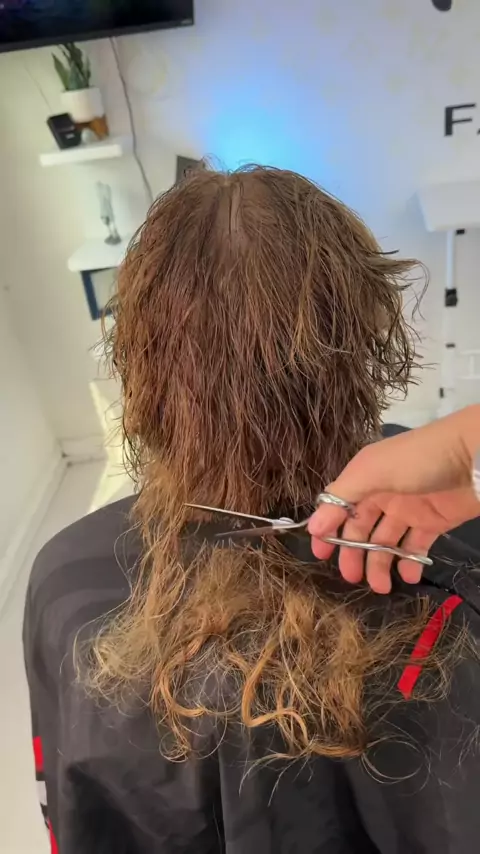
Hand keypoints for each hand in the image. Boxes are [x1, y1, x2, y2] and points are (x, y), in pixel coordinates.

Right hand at [308, 406, 479, 593]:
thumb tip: (312, 526)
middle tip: (351, 578)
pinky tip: (406, 576)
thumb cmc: (418, 459)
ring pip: (385, 541)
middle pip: (360, 528)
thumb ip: (341, 498)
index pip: (339, 506)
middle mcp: (382, 493)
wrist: (474, 456)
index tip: (320, 555)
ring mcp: (408, 509)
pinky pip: (414, 547)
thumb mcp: (373, 471)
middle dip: (354, 553)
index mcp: (365, 477)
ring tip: (381, 587)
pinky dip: (408, 563)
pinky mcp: (432, 522)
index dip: (328, 530)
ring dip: (379, 565)